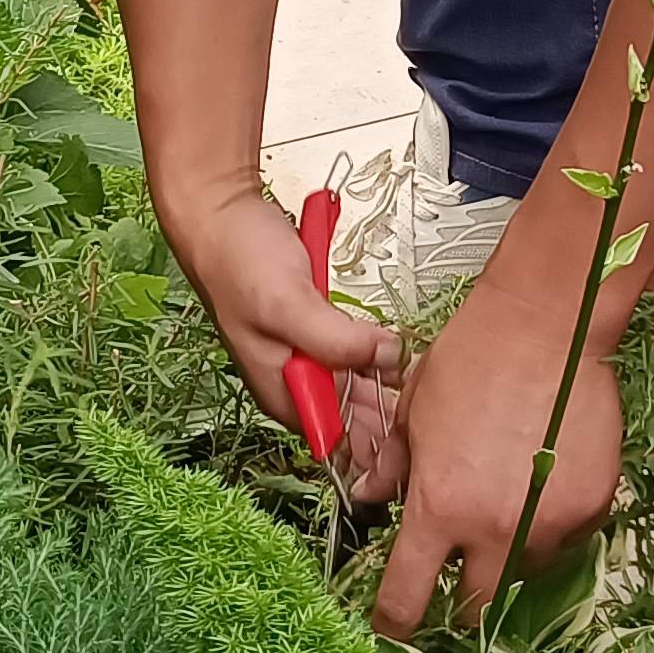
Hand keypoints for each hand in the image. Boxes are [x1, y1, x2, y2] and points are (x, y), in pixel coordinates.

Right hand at [169, 181, 405, 492]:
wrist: (222, 213)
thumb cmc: (237, 261)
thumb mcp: (287, 304)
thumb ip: (335, 339)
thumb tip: (387, 358)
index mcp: (282, 390)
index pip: (337, 438)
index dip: (376, 440)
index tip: (413, 424)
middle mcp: (295, 378)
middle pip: (354, 413)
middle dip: (390, 409)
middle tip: (431, 398)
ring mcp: (308, 351)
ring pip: (360, 381)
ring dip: (389, 379)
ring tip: (425, 376)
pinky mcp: (320, 326)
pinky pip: (357, 348)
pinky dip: (379, 349)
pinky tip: (403, 347)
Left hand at [375, 258, 623, 636]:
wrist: (550, 325)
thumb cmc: (476, 357)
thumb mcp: (415, 411)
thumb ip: (395, 465)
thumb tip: (374, 496)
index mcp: (440, 508)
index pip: (407, 595)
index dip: (395, 622)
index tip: (393, 631)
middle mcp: (495, 527)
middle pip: (476, 606)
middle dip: (463, 602)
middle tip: (460, 574)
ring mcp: (551, 521)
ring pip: (526, 571)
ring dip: (510, 556)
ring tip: (506, 506)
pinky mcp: (593, 506)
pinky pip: (568, 539)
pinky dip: (552, 526)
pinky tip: (544, 486)